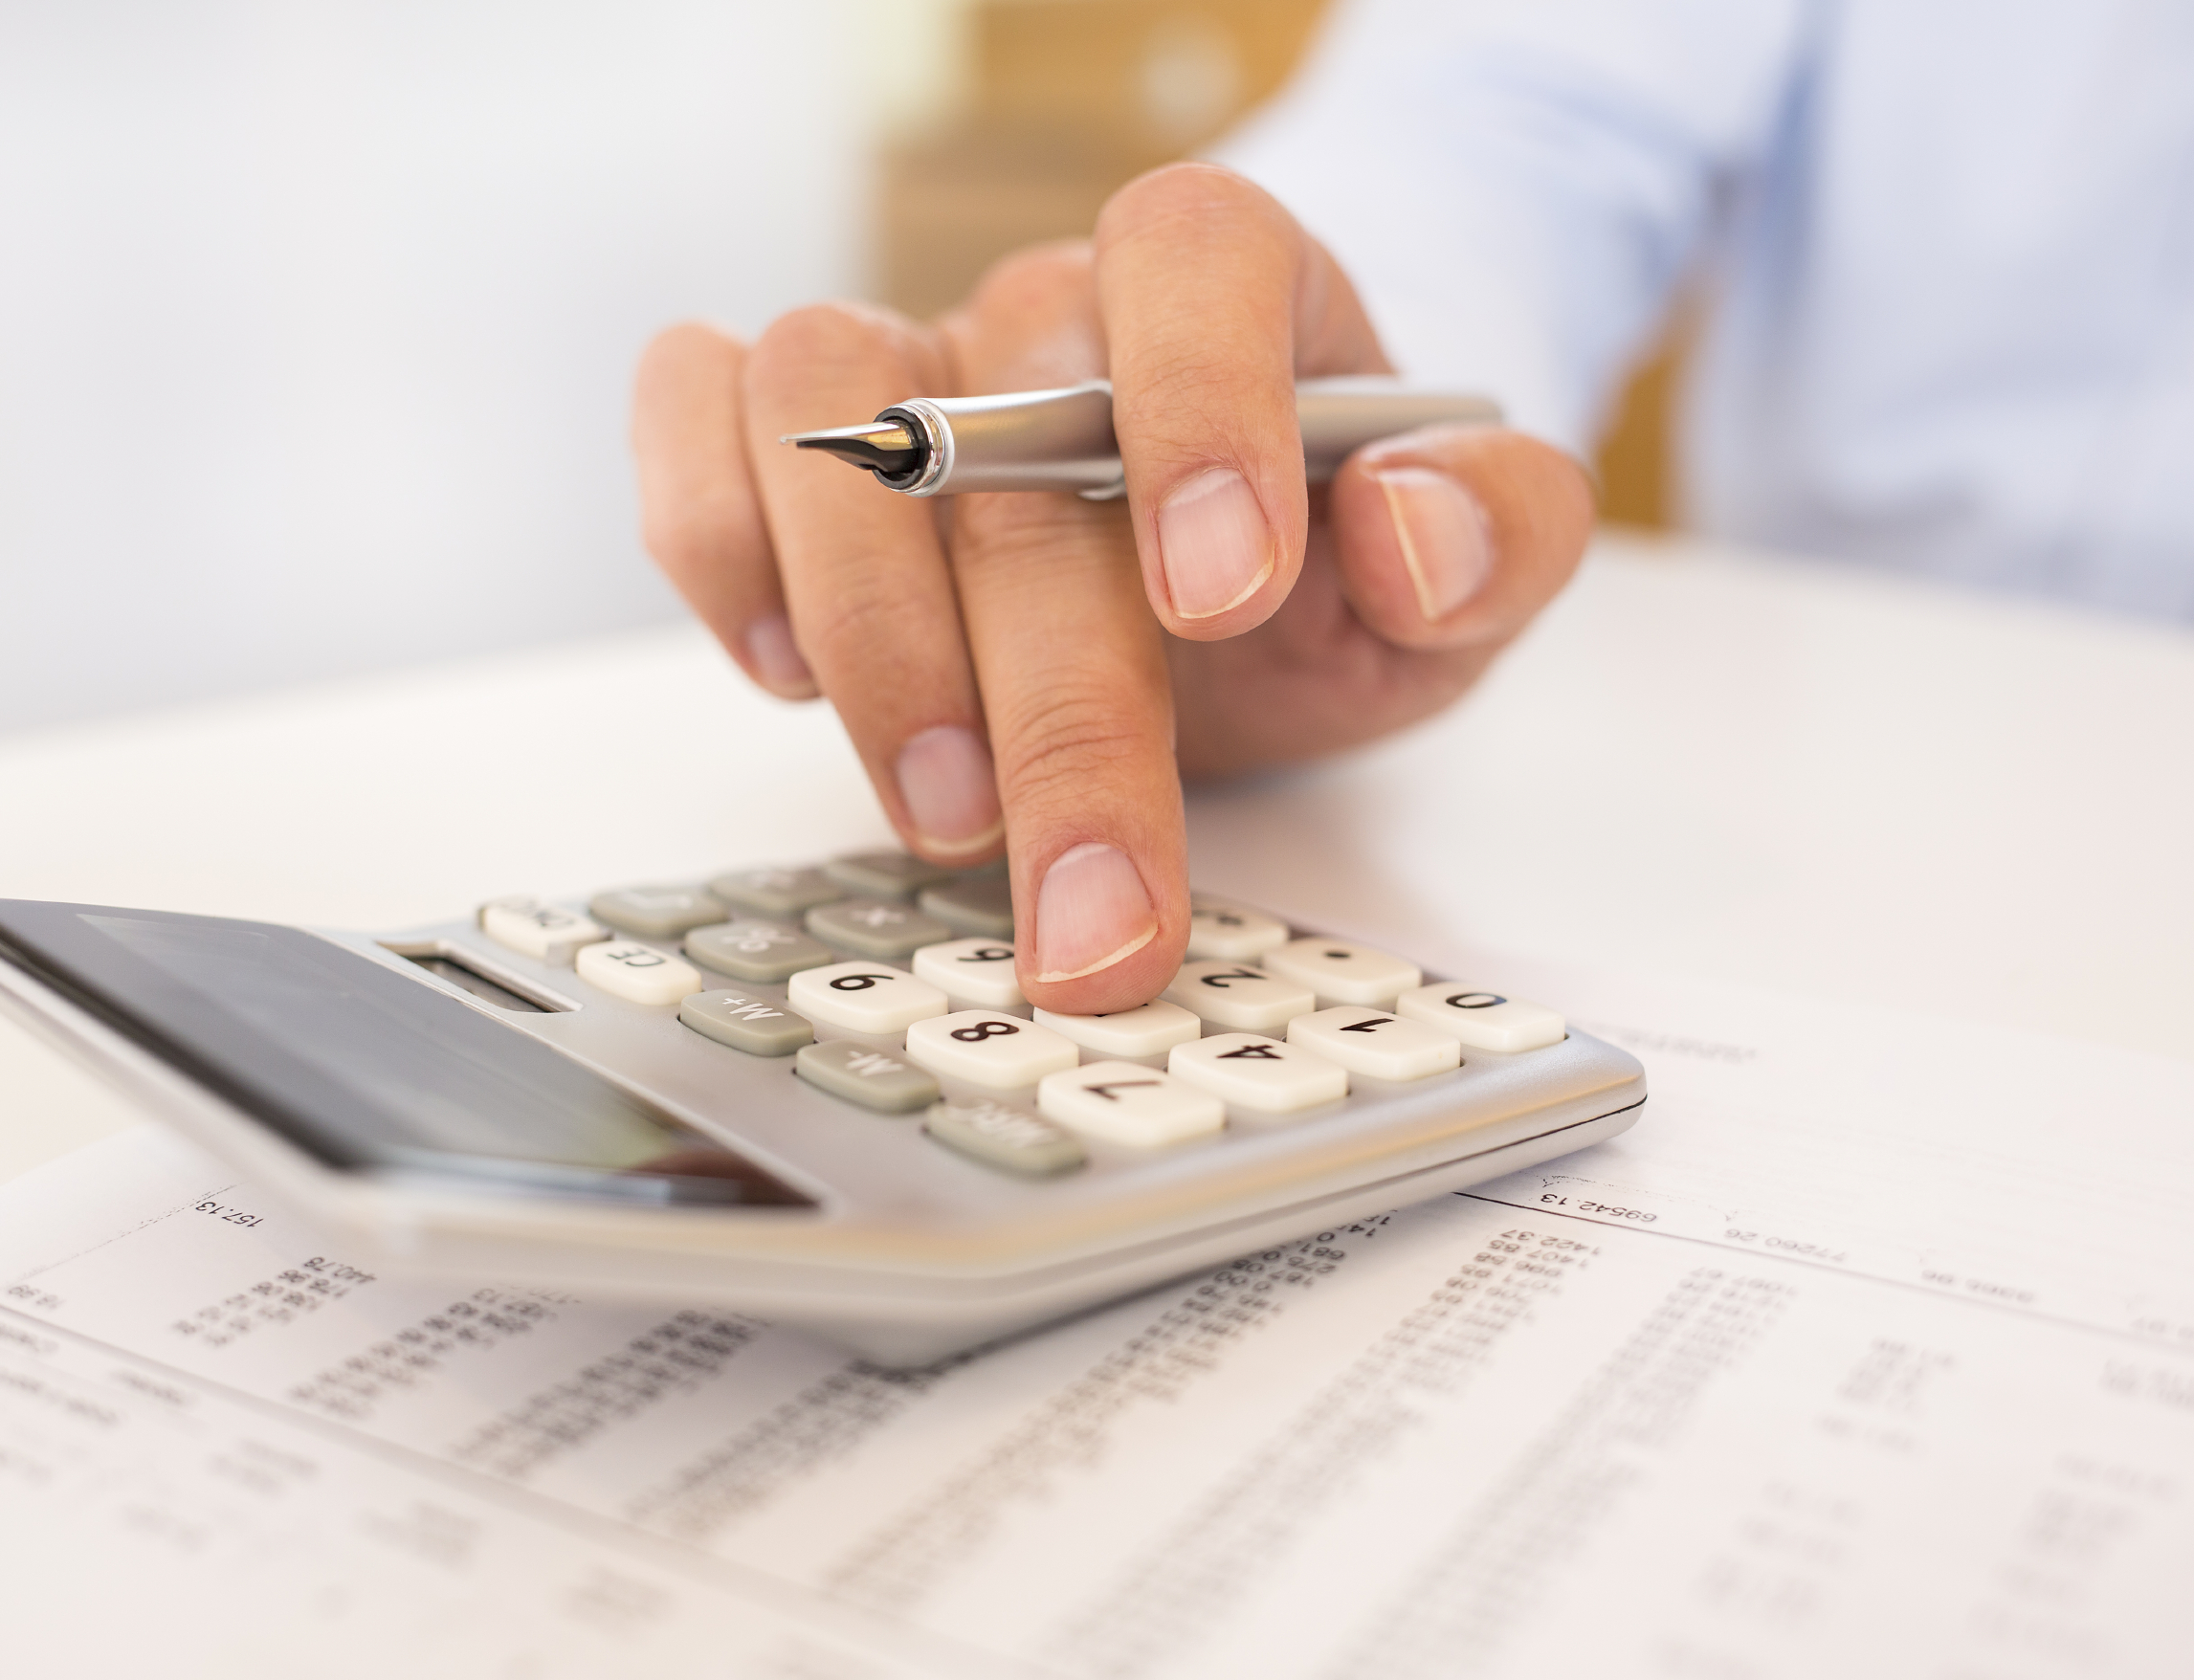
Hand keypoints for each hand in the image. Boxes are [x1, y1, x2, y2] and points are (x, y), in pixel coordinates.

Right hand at [632, 165, 1592, 1014]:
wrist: (1219, 585)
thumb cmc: (1323, 571)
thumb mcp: (1468, 580)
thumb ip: (1500, 536)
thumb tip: (1413, 531)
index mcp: (1228, 288)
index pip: (1193, 258)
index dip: (1202, 409)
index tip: (1224, 602)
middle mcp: (1045, 311)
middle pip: (1010, 441)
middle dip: (1056, 705)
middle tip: (1094, 906)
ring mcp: (902, 361)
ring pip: (821, 408)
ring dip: (870, 632)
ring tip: (945, 813)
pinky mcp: (779, 428)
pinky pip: (693, 411)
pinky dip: (712, 537)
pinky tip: (783, 672)